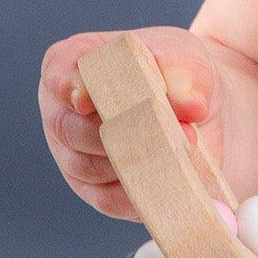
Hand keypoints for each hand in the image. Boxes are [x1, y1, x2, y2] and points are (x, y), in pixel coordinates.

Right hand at [38, 26, 226, 219]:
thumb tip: (190, 107)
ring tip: (182, 149)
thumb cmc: (178, 71)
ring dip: (136, 160)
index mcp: (71, 65)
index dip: (70, 87)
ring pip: (89, 167)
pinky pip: (111, 199)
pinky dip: (141, 191)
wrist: (198, 108)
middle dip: (121, 129)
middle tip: (169, 128)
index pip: (59, 76)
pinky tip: (171, 179)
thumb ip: (185, 76)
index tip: (87, 99)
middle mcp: (63, 113)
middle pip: (71, 128)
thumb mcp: (186, 58)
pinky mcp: (97, 192)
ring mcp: (74, 156)